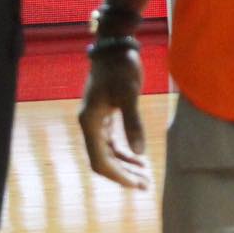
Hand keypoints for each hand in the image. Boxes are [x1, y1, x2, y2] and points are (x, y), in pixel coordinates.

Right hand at [78, 42, 149, 188]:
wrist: (115, 46)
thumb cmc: (121, 68)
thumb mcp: (129, 94)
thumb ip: (133, 123)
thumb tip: (139, 153)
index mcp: (90, 123)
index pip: (100, 161)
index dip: (117, 176)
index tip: (136, 184)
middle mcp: (88, 125)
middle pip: (102, 161)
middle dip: (123, 175)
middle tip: (145, 185)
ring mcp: (95, 121)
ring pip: (107, 153)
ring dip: (124, 166)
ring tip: (144, 176)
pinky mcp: (103, 116)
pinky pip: (110, 143)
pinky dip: (123, 153)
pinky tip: (138, 158)